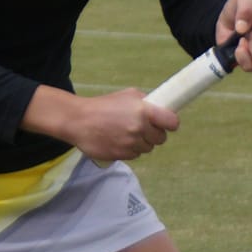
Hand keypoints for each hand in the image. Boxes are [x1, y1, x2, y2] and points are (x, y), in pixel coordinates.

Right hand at [65, 87, 179, 162]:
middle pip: (160, 138)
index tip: (166, 123)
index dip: (170, 123)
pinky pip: (134, 155)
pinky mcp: (122, 155)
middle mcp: (140, 128)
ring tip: (125, 133)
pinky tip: (118, 140)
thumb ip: (146, 102)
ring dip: (140, 143)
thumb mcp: (127, 95)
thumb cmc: (103, 105)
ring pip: (147, 148)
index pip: (172, 122)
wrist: (78, 120)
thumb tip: (161, 110)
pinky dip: (129, 149)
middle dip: (153, 134)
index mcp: (144, 111)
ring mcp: (131, 143)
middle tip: (141, 128)